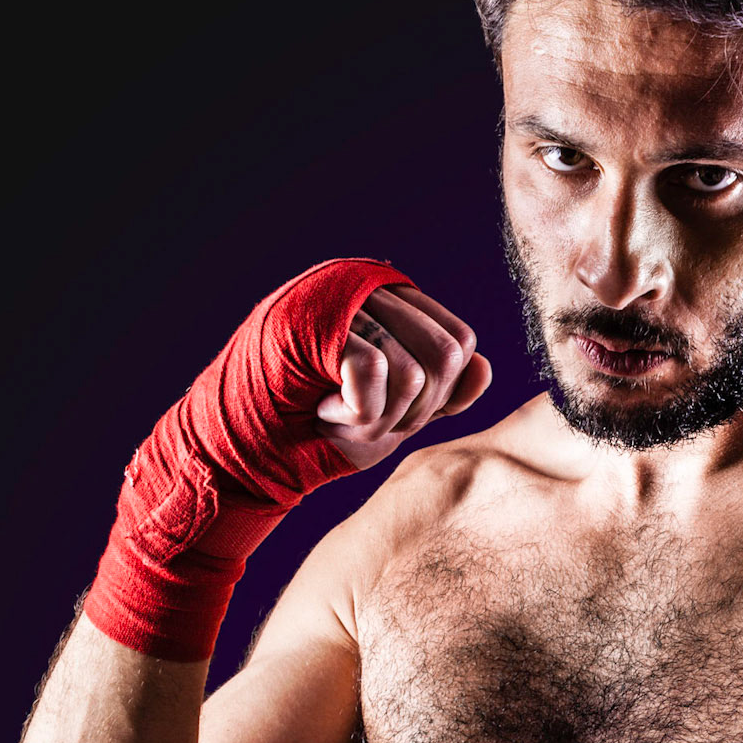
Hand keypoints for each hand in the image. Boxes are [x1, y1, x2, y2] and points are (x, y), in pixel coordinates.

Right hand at [315, 285, 492, 469]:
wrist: (258, 453)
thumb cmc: (326, 430)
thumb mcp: (400, 414)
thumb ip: (444, 393)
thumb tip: (484, 367)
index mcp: (394, 302)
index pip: (459, 340)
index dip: (442, 392)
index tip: (396, 413)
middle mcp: (371, 289)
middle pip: (445, 354)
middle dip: (415, 409)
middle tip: (366, 420)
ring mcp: (342, 299)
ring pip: (412, 371)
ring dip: (381, 417)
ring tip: (341, 417)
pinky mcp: (316, 320)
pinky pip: (373, 370)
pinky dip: (356, 412)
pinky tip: (324, 412)